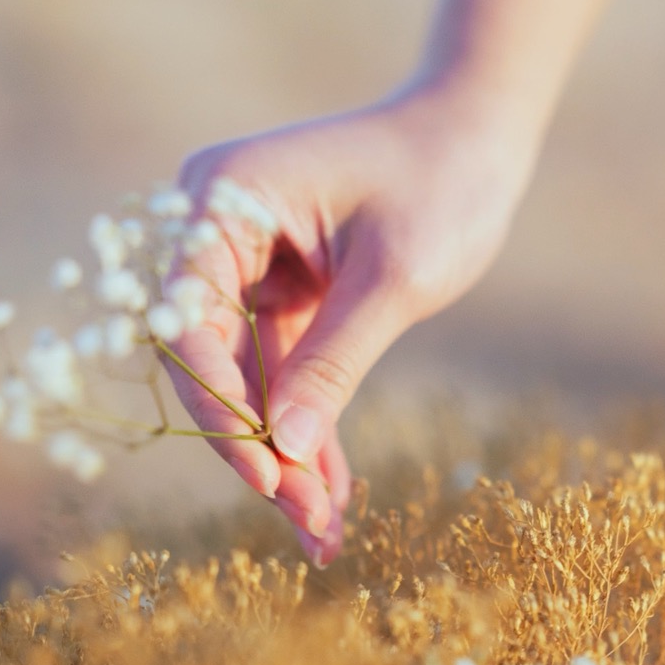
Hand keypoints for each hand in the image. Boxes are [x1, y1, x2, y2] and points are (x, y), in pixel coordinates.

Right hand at [162, 83, 532, 564]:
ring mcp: (247, 260)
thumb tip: (285, 452)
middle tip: (308, 520)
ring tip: (323, 529)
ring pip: (247, 375)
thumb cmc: (442, 181)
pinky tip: (328, 492)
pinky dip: (306, 423)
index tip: (267, 474)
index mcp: (226, 197)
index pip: (188, 318)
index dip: (219, 405)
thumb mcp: (394, 276)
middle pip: (212, 356)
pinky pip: (281, 367)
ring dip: (286, 449)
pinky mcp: (280, 289)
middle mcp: (218, 227)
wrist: (476, 135)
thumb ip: (334, 360)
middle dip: (259, 442)